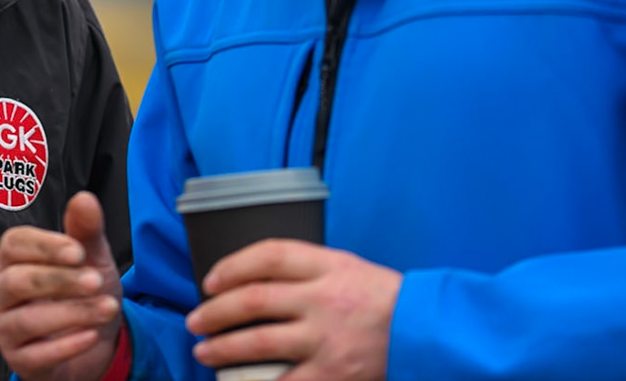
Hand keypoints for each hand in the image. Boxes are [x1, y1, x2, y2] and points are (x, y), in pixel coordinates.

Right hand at [0, 191, 124, 380]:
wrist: (94, 340)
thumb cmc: (81, 292)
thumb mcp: (90, 258)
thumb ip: (85, 230)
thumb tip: (84, 198)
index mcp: (12, 260)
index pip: (13, 244)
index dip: (44, 246)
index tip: (77, 251)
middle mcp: (2, 292)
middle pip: (18, 281)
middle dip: (60, 280)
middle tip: (95, 280)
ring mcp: (7, 328)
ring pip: (28, 320)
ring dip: (71, 313)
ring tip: (106, 308)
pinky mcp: (20, 360)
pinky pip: (37, 355)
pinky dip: (68, 345)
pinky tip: (92, 335)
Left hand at [186, 240, 399, 380]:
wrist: (430, 334)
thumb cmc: (386, 301)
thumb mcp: (348, 268)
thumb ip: (307, 270)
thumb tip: (254, 279)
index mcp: (328, 266)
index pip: (268, 256)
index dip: (231, 265)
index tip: (210, 280)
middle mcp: (323, 300)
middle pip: (254, 299)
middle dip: (216, 311)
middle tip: (195, 320)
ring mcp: (327, 339)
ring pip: (259, 341)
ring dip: (224, 347)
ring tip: (204, 351)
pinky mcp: (334, 373)